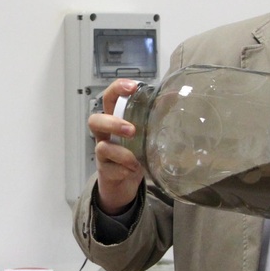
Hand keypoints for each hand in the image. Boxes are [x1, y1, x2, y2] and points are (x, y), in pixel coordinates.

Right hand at [86, 79, 144, 214]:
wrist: (123, 183)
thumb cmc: (134, 151)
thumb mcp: (145, 133)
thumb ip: (156, 116)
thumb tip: (175, 96)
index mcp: (114, 119)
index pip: (109, 98)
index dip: (117, 89)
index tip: (133, 87)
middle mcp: (105, 135)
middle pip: (95, 120)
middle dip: (112, 123)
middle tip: (132, 130)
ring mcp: (103, 154)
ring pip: (102, 147)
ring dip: (120, 152)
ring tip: (135, 159)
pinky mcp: (106, 171)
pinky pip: (111, 169)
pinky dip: (124, 170)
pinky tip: (134, 171)